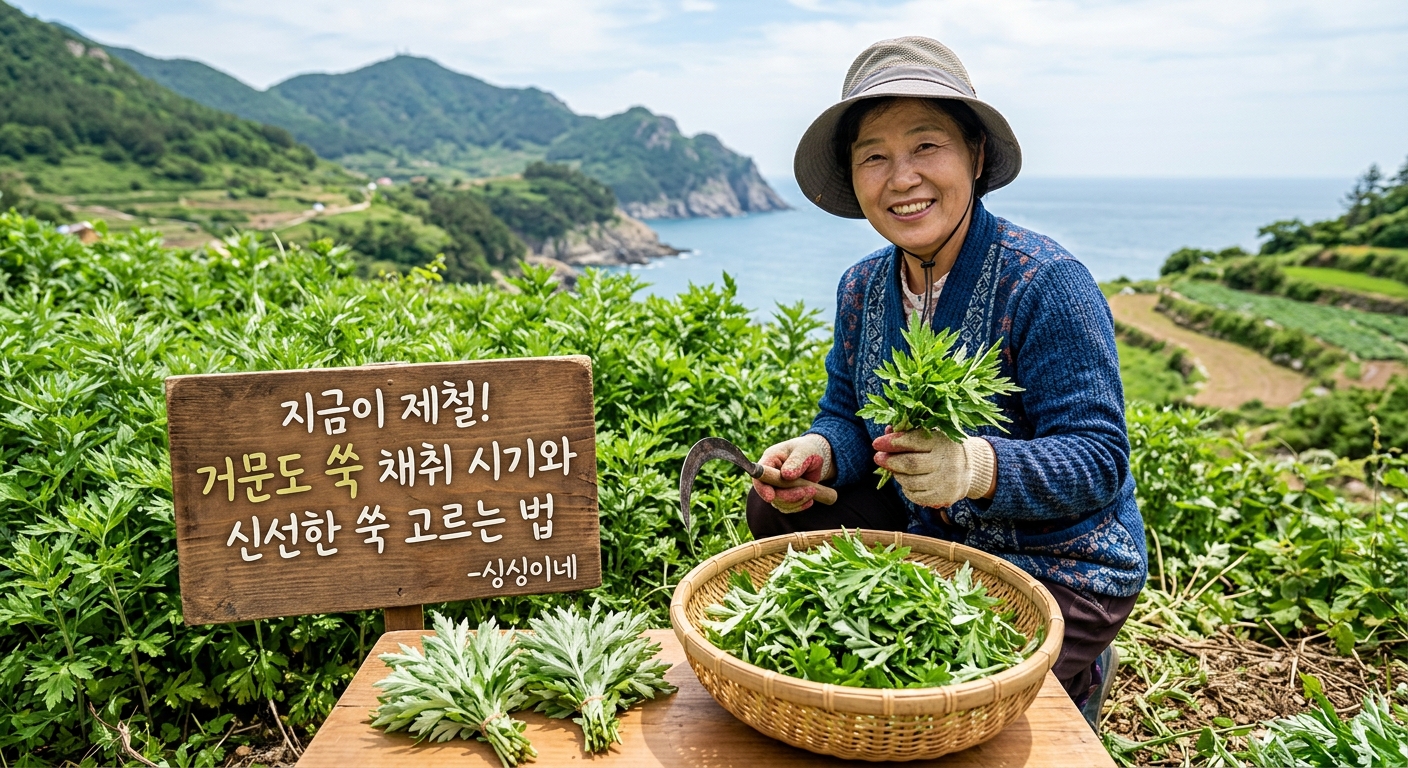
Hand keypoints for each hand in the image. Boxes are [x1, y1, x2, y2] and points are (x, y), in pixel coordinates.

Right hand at [753, 434, 834, 513]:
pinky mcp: (785, 496)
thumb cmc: (809, 449)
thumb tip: (786, 475)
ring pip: (780, 503)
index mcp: (770, 459)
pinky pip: (788, 507)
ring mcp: (777, 487)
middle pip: (770, 493)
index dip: (762, 488)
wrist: (817, 457)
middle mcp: (770, 475)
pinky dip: (800, 505)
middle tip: (808, 491)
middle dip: (788, 496)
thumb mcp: (805, 451)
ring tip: (813, 490)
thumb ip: (796, 461)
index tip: (771, 497)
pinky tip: (811, 498)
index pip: (759, 477)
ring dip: (797, 501)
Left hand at [872, 429, 995, 509]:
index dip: (892, 442)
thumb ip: (910, 433)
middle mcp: (946, 462)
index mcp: (942, 441)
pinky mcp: (943, 497)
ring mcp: (945, 481)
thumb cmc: (944, 447)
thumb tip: (887, 431)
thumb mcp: (932, 435)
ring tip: (895, 470)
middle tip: (878, 458)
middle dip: (890, 461)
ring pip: (910, 482)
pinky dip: (907, 489)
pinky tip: (908, 482)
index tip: (876, 443)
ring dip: (897, 475)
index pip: (914, 440)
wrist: (972, 467)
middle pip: (910, 464)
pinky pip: (916, 496)